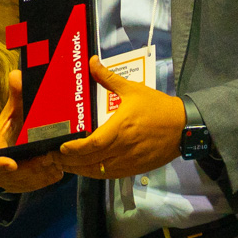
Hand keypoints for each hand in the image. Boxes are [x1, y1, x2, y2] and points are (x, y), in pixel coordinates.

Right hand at [0, 70, 64, 193]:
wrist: (9, 145)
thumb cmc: (11, 126)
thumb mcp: (12, 111)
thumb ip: (16, 96)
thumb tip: (16, 74)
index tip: (12, 164)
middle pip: (15, 174)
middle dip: (32, 167)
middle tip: (49, 157)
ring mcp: (10, 180)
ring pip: (28, 182)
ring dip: (42, 173)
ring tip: (57, 161)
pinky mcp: (22, 187)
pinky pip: (36, 185)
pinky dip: (47, 178)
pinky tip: (58, 168)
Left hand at [52, 57, 184, 178]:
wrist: (184, 127)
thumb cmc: (157, 107)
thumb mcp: (133, 89)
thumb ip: (109, 78)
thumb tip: (91, 61)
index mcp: (120, 128)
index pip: (92, 145)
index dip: (74, 149)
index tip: (61, 147)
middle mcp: (122, 149)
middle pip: (91, 162)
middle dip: (70, 162)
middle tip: (54, 158)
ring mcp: (129, 162)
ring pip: (98, 172)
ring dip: (80, 170)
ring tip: (66, 165)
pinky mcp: (135, 169)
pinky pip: (110, 176)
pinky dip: (95, 174)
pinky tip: (87, 169)